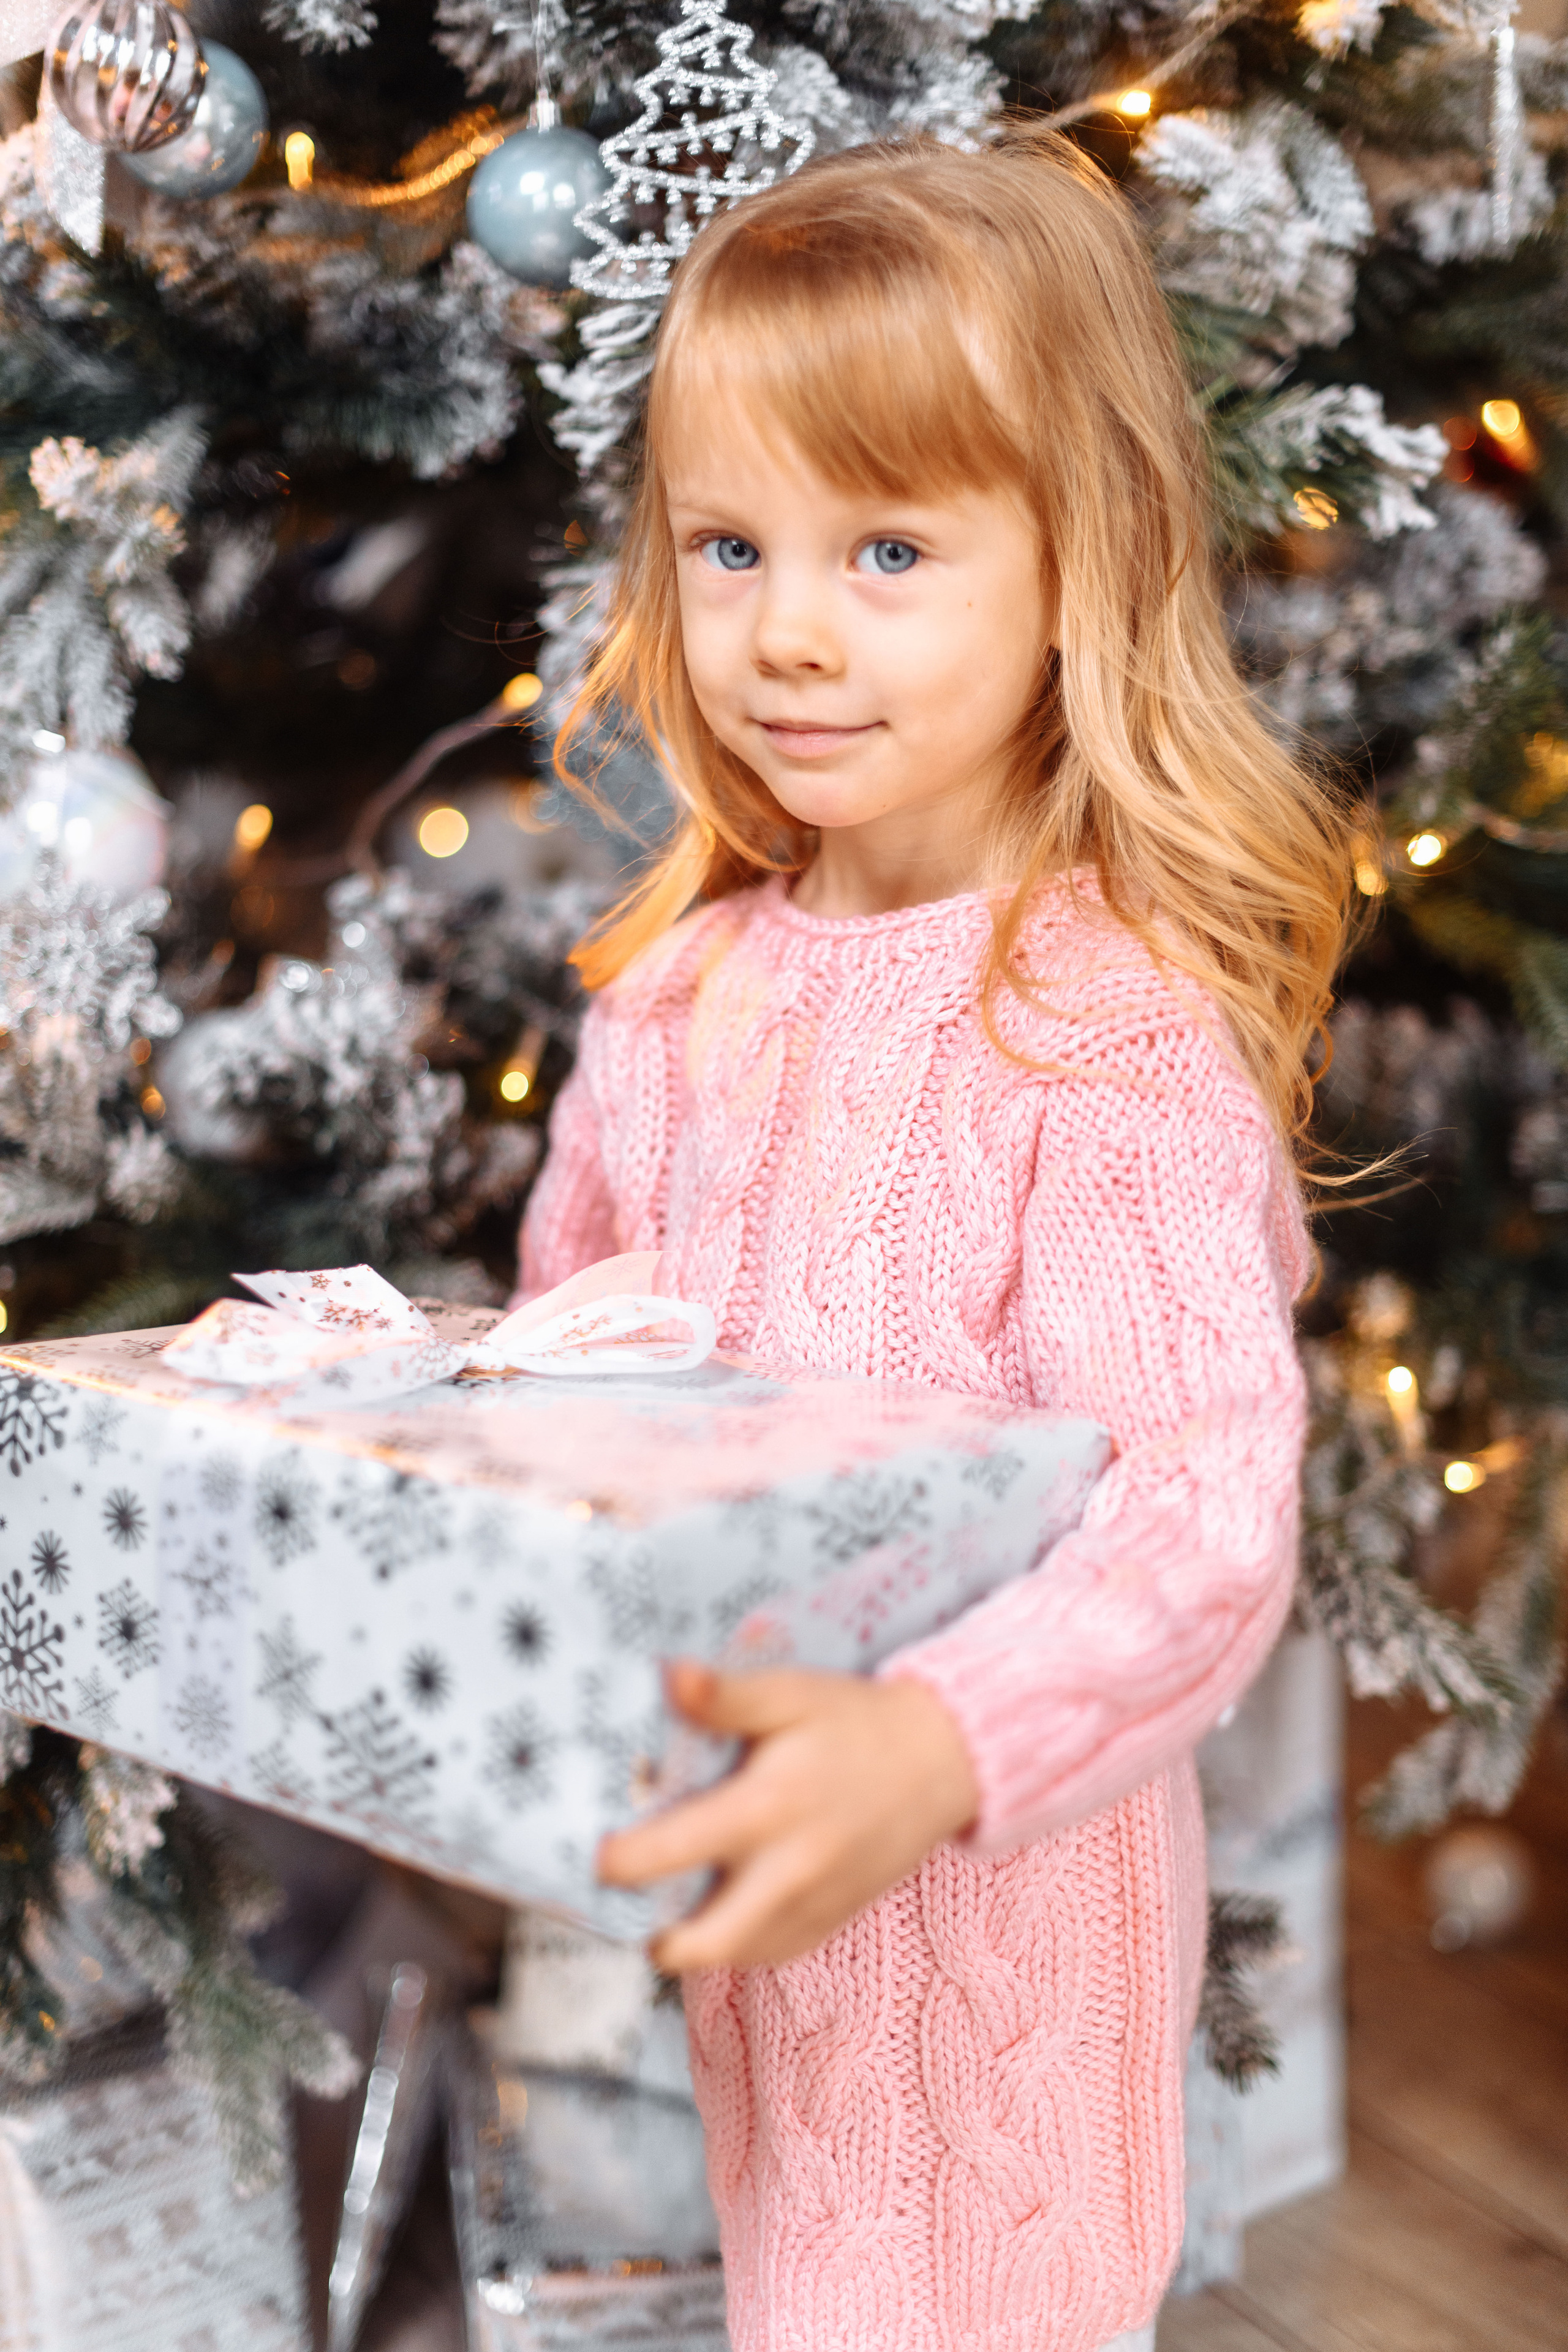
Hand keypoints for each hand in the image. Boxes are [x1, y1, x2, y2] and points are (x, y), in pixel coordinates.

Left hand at [596, 1660, 979, 1972]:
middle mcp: (789, 1872)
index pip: (675, 1853)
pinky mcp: (831, 1922)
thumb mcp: (792, 1693)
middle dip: (654, 1936)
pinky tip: (725, 1902)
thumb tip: (669, 1677)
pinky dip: (736, 1941)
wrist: (942, 1762)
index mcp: (769, 1809)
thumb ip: (727, 1696)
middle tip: (632, 1901)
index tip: (595, 1856)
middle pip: (700, 1944)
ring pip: (731, 1957)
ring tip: (672, 1901)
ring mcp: (813, 1907)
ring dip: (693, 1942)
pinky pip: (768, 1954)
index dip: (621, 1864)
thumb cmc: (856, 1722)